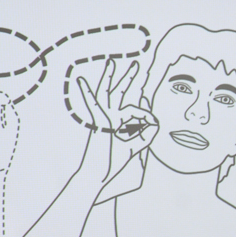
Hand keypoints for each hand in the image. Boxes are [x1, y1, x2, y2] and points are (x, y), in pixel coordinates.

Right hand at [76, 59, 158, 186]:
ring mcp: (104, 119)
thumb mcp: (137, 148)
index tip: (149, 107)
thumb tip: (154, 120)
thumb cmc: (114, 164)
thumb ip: (147, 135)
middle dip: (129, 79)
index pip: (133, 107)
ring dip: (111, 77)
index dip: (144, 106)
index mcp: (120, 124)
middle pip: (121, 94)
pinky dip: (87, 92)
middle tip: (136, 64)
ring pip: (108, 94)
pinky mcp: (98, 122)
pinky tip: (80, 80)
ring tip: (112, 61)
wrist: (99, 175)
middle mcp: (112, 119)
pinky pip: (96, 104)